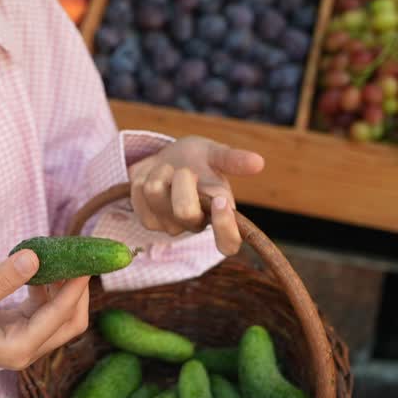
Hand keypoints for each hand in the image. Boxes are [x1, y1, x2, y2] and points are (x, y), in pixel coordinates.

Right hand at [0, 250, 90, 369]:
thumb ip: (0, 281)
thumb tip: (34, 257)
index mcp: (18, 350)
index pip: (59, 317)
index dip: (75, 288)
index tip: (85, 261)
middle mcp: (27, 349)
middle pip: (71, 322)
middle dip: (78, 291)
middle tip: (78, 259)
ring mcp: (25, 339)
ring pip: (61, 315)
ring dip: (65, 287)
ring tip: (58, 257)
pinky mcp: (20, 327)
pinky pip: (46, 308)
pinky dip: (49, 288)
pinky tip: (39, 268)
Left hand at [129, 136, 264, 255]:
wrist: (165, 157)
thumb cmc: (196, 159)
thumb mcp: (214, 153)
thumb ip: (233, 159)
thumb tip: (259, 162)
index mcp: (220, 214)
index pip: (228, 243)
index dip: (225, 228)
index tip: (219, 200)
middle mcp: (197, 225)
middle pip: (185, 212)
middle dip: (182, 180)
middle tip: (186, 169)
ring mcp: (170, 226)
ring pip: (156, 195)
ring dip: (161, 173)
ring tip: (169, 170)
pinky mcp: (148, 221)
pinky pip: (138, 195)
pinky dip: (143, 177)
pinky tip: (152, 177)